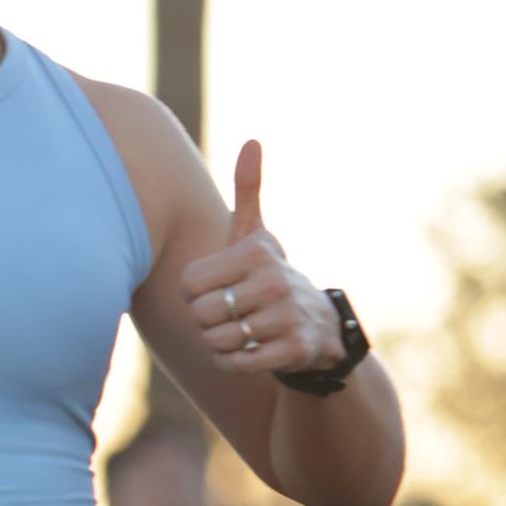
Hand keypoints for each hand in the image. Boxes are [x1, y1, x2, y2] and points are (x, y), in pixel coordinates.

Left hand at [181, 142, 342, 375]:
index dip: (194, 293)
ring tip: (242, 330)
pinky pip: (236, 364)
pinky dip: (235, 362)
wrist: (316, 323)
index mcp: (255, 253)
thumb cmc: (268, 275)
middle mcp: (273, 281)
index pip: (189, 285)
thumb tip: (252, 141)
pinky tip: (251, 350)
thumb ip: (248, 191)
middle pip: (200, 316)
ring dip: (221, 343)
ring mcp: (284, 317)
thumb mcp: (256, 234)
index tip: (216, 288)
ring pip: (216, 342)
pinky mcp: (292, 350)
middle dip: (207, 321)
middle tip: (230, 313)